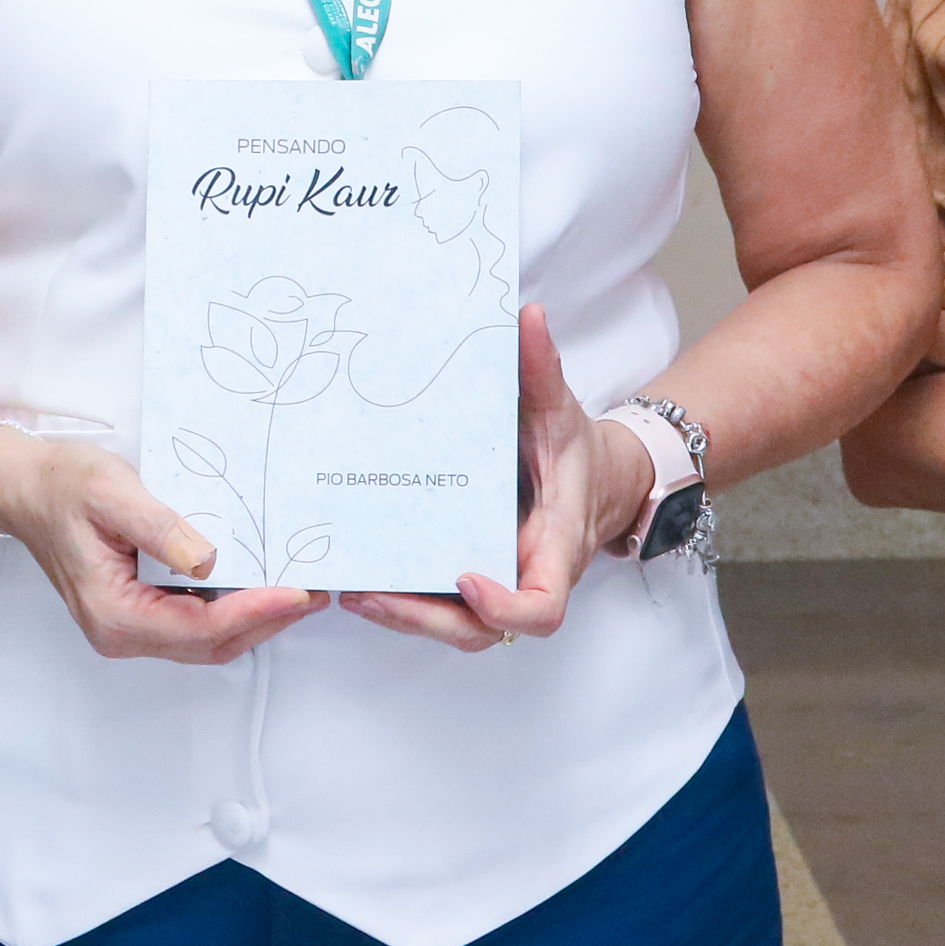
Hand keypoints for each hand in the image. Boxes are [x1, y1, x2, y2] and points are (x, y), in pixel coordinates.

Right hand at [0, 425, 323, 666]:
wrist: (24, 487)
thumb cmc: (61, 485)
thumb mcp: (111, 492)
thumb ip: (161, 527)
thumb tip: (211, 559)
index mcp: (114, 614)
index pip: (201, 628)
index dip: (255, 611)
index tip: (298, 591)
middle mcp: (123, 633)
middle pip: (213, 644)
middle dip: (269, 620)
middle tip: (318, 591)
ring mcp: (133, 627)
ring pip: (210, 639)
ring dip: (258, 617)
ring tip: (302, 588)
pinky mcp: (142, 612)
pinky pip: (198, 622)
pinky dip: (237, 608)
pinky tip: (263, 581)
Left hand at [346, 305, 655, 653]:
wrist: (593, 479)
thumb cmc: (576, 451)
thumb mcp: (560, 408)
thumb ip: (542, 369)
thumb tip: (527, 316)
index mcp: (555, 544)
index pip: (541, 607)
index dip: (504, 606)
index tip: (465, 577)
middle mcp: (524, 574)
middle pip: (480, 629)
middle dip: (423, 619)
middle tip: (369, 593)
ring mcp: (497, 583)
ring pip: (455, 627)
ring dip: (403, 616)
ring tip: (350, 589)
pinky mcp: (472, 581)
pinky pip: (441, 607)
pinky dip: (403, 601)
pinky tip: (358, 578)